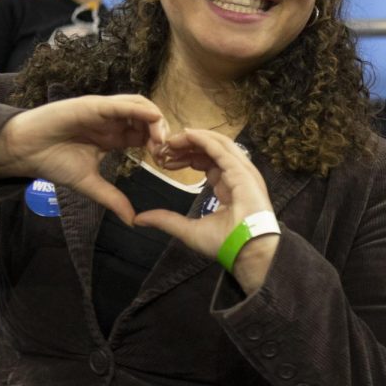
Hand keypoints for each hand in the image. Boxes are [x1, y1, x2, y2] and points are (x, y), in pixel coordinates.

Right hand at [0, 94, 166, 220]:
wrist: (23, 151)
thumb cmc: (52, 162)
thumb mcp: (89, 183)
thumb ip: (112, 198)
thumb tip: (132, 221)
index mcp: (114, 136)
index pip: (146, 134)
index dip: (159, 146)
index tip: (165, 163)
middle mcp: (112, 121)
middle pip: (149, 118)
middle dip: (162, 133)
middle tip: (166, 153)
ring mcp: (103, 111)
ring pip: (140, 107)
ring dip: (156, 121)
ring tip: (160, 141)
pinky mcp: (93, 105)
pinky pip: (122, 104)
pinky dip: (141, 109)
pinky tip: (153, 119)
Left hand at [134, 129, 278, 282]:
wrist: (247, 250)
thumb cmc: (224, 243)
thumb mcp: (188, 230)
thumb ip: (166, 220)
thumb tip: (138, 220)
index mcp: (228, 187)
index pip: (207, 163)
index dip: (186, 159)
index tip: (165, 162)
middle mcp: (237, 175)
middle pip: (211, 151)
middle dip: (187, 147)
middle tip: (164, 147)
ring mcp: (241, 171)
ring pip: (217, 144)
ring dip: (194, 139)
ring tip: (172, 139)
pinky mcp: (241, 170)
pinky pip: (220, 148)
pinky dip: (203, 139)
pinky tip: (186, 135)